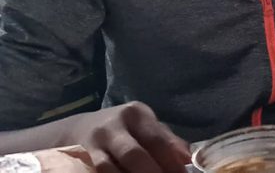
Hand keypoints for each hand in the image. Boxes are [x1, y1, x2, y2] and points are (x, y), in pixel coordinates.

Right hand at [56, 102, 189, 172]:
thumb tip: (188, 158)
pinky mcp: (80, 155)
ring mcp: (94, 141)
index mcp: (136, 114)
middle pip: (134, 154)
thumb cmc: (124, 129)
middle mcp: (114, 125)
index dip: (170, 162)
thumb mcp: (145, 126)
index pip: (157, 140)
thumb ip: (167, 140)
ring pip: (109, 168)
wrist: (80, 128)